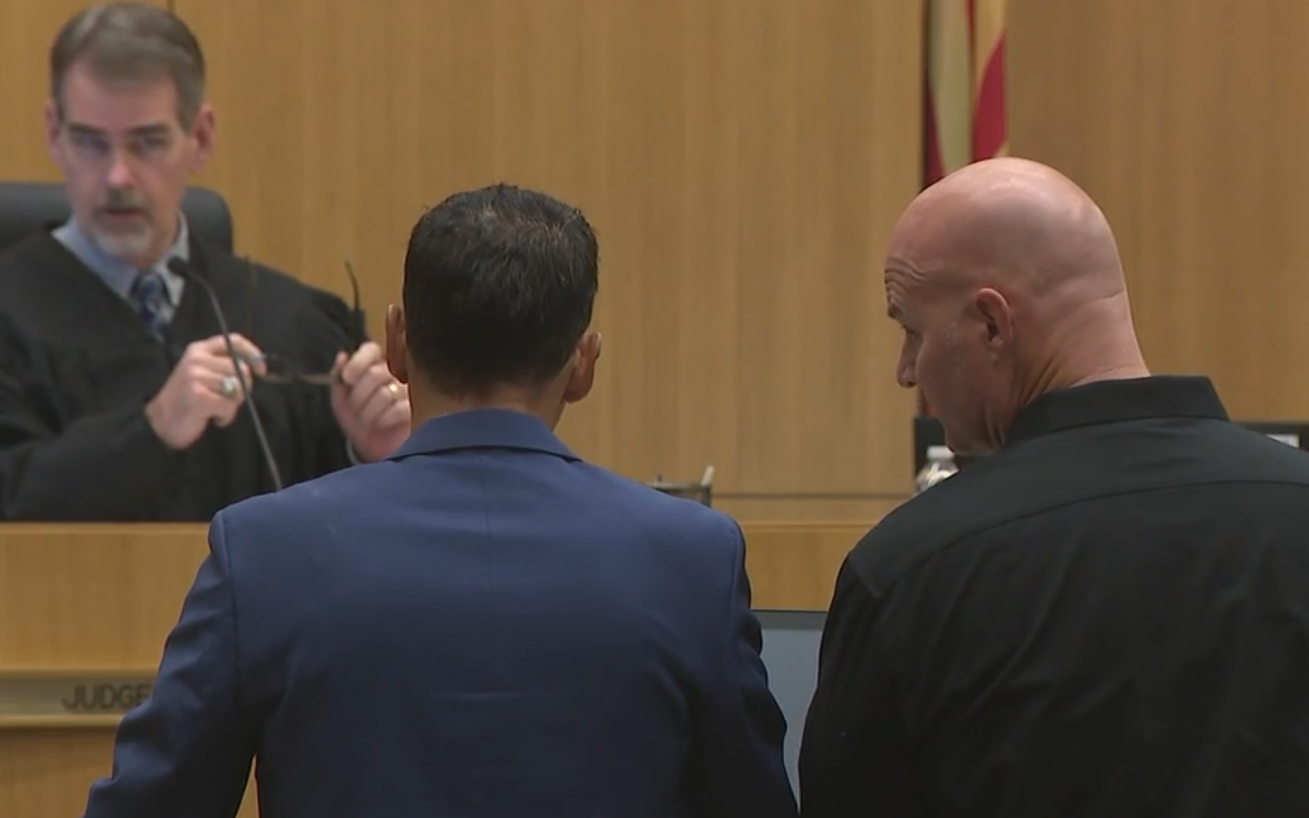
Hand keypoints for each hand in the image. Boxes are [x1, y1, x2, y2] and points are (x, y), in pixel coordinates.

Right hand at [145, 334, 266, 450]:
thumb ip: (224, 366)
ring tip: (214, 408)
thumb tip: (256, 368)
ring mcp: (196, 376)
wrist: (160, 423)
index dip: (253, 354)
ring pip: (238, 389)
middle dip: (241, 389)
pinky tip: (212, 417)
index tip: (261, 370)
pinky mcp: (198, 394)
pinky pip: (229, 405)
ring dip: (231, 404)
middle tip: (225, 399)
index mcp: (199, 350)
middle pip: (242, 369)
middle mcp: (197, 359)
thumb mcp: (203, 375)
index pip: (233, 341)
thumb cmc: (186, 400)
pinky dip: (225, 416)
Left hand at [329, 342, 410, 461]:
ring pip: (385, 392)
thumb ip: (339, 378)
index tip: (348, 378)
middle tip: (357, 410)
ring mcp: (411, 392)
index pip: (371, 349)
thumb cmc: (362, 426)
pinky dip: (385, 420)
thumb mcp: (343, 403)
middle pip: (376, 373)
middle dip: (359, 395)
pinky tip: (384, 425)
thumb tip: (342, 356)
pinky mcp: (421, 410)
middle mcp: (397, 376)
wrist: (377, 455)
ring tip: (369, 421)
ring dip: (369, 411)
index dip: (359, 362)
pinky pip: (399, 408)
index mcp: (376, 369)